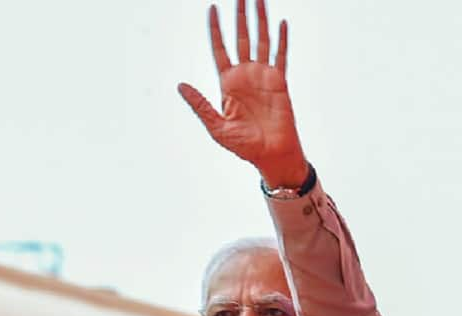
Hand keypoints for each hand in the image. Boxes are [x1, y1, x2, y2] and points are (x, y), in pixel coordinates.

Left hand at [178, 0, 307, 187]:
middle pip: (240, 37)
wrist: (270, 155)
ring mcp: (263, 76)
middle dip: (239, 16)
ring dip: (260, 20)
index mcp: (227, 83)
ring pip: (260, 40)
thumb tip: (180, 85)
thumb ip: (200, 105)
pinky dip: (281, 39)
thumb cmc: (243, 146)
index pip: (219, 49)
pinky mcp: (280, 82)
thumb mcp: (216, 127)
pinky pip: (280, 56)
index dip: (215, 29)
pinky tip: (280, 22)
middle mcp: (245, 75)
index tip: (212, 8)